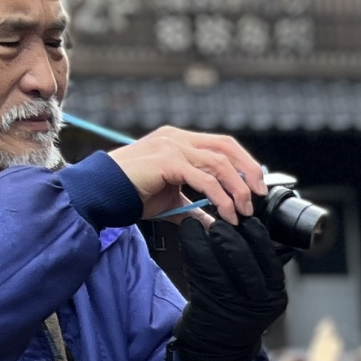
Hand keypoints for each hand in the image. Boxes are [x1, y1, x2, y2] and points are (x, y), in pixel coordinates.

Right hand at [105, 126, 267, 220]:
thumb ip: (194, 207)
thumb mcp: (170, 200)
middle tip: (259, 197)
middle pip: (227, 147)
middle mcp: (177, 138)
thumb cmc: (130, 193)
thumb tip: (214, 222)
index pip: (222, 144)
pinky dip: (221, 198)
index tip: (258, 186)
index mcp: (179, 140)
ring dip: (238, 190)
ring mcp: (172, 147)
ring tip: (243, 211)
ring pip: (219, 163)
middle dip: (250, 172)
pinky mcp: (167, 161)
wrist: (101, 194)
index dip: (245, 163)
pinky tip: (226, 214)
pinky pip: (204, 179)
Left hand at [168, 211, 287, 360]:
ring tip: (202, 224)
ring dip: (207, 240)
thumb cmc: (241, 311)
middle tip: (221, 221)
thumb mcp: (262, 292)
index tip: (248, 221)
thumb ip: (262, 265)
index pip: (269, 258)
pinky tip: (189, 236)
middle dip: (230, 236)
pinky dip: (192, 250)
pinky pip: (198, 272)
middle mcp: (257, 302)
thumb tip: (254, 227)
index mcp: (275, 294)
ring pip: (218, 265)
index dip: (258, 236)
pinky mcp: (208, 306)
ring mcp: (232, 306)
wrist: (221, 346)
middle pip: (244, 260)